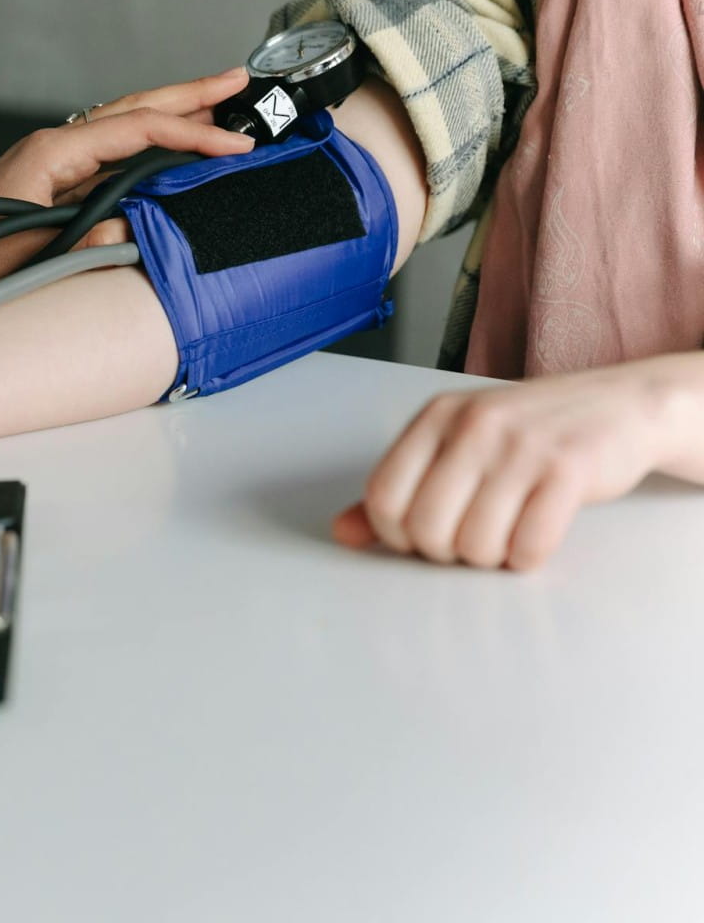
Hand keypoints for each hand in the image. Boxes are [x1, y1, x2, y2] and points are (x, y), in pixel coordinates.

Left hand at [0, 66, 250, 248]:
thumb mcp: (27, 253)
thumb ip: (86, 242)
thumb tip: (134, 230)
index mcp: (52, 153)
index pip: (140, 130)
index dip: (194, 135)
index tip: (236, 145)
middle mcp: (55, 149)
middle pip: (135, 109)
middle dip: (190, 95)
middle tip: (236, 81)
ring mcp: (53, 166)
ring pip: (125, 128)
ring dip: (171, 115)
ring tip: (215, 108)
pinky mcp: (53, 188)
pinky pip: (113, 157)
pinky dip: (148, 148)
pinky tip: (167, 154)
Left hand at [332, 359, 694, 569]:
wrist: (619, 405)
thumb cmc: (526, 433)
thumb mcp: (454, 444)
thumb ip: (398, 488)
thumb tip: (344, 534)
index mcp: (435, 417)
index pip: (382, 496)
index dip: (396, 534)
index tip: (422, 534)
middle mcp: (473, 425)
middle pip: (425, 529)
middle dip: (444, 552)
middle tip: (470, 536)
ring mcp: (521, 445)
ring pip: (474, 545)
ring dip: (489, 557)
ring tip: (504, 531)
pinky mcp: (569, 469)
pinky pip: (528, 547)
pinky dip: (528, 557)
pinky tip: (534, 534)